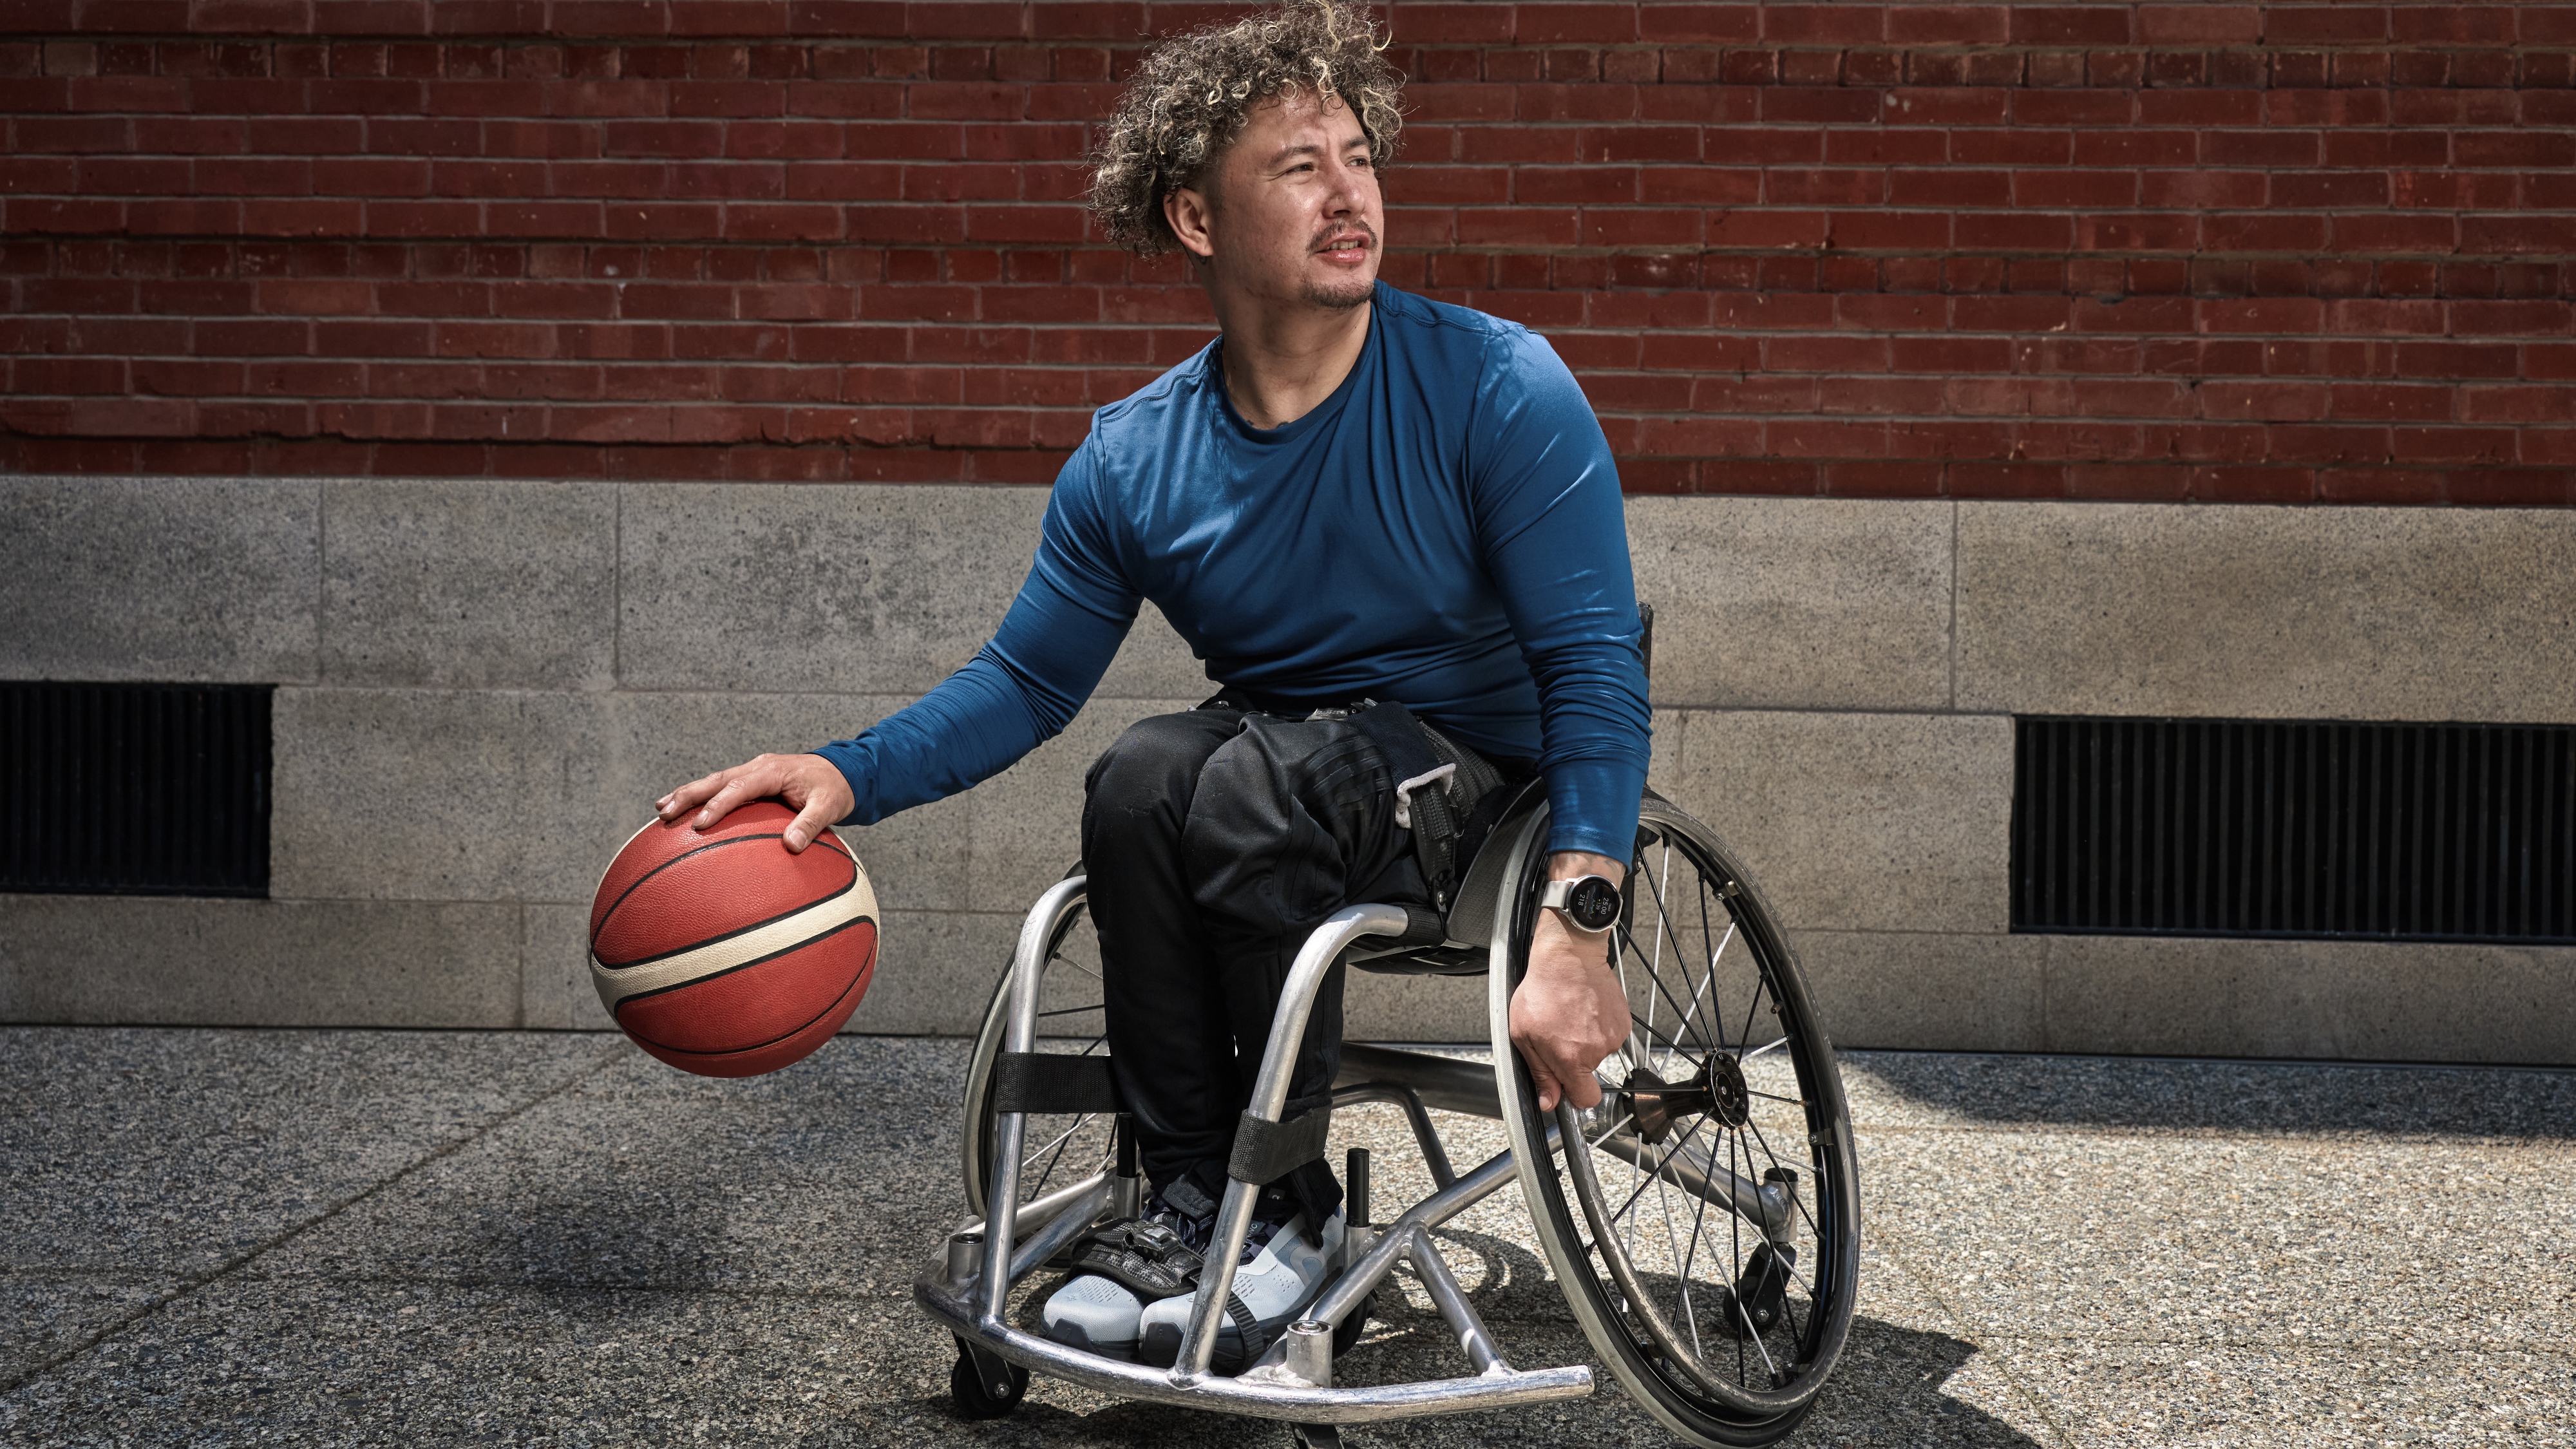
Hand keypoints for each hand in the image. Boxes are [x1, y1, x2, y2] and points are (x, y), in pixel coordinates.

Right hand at [655, 752, 854, 853]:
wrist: (842, 771)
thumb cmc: (835, 789)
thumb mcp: (830, 806)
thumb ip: (811, 824)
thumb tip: (792, 846)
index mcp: (772, 771)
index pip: (739, 788)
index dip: (718, 805)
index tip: (700, 825)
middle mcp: (757, 767)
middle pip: (716, 780)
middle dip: (688, 796)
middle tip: (664, 814)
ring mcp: (752, 771)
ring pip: (713, 781)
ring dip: (687, 794)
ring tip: (661, 810)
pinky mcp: (751, 779)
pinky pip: (722, 787)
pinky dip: (701, 797)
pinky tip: (684, 811)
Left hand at [1509, 851, 1631, 1113]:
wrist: (1570, 955)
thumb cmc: (1543, 989)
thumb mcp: (1523, 1033)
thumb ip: (1539, 1072)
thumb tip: (1549, 1101)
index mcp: (1570, 1058)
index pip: (1586, 1099)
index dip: (1575, 1095)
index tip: (1567, 1086)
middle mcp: (1596, 1050)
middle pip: (1588, 1072)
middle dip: (1574, 1059)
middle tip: (1559, 1033)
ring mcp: (1613, 1035)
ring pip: (1598, 1052)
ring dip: (1585, 1040)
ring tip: (1571, 1016)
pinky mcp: (1623, 1021)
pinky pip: (1609, 1034)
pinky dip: (1598, 1026)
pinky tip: (1585, 1009)